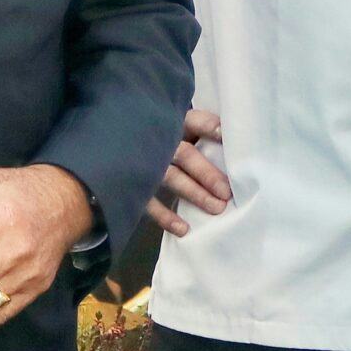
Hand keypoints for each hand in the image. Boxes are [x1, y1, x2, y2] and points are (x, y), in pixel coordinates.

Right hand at [146, 107, 230, 236]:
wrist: (121, 141)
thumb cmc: (163, 137)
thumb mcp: (181, 128)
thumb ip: (203, 132)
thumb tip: (230, 138)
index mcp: (174, 123)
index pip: (195, 122)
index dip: (211, 128)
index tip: (226, 137)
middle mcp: (160, 141)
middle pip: (186, 155)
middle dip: (207, 174)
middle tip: (226, 191)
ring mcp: (146, 163)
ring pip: (172, 178)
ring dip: (195, 194)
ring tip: (216, 208)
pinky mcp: (135, 185)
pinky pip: (149, 203)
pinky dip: (165, 217)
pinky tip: (183, 228)